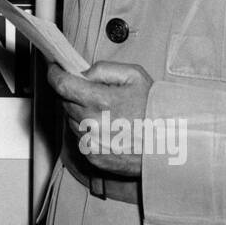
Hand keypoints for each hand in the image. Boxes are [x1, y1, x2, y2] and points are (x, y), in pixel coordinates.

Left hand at [47, 61, 154, 176]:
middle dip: (73, 93)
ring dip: (80, 112)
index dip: (54, 73)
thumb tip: (82, 73)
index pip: (62, 84)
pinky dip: (87, 130)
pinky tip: (108, 128)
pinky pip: (79, 137)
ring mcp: (91, 142)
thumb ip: (103, 69)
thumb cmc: (154, 109)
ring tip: (106, 113)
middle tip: (93, 92)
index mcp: (101, 100)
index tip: (54, 68)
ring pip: (71, 120)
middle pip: (65, 101)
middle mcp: (92, 123)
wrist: (171, 144)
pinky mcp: (92, 157)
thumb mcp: (134, 76)